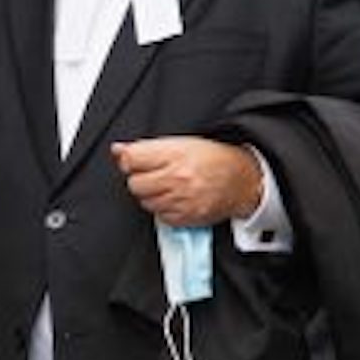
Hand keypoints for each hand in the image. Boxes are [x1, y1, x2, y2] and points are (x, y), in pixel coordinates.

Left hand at [111, 136, 261, 226]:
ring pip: (146, 202)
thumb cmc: (211, 158)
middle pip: (135, 184)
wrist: (242, 179)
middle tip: (156, 175)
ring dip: (152, 196)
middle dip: (141, 180)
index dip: (130, 161)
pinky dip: (164, 210)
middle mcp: (177, 178)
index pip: (131, 160)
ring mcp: (182, 199)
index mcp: (174, 154)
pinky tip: (177, 199)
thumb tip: (117, 150)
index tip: (136, 162)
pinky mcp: (187, 217)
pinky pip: (160, 217)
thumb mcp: (180, 143)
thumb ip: (146, 148)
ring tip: (169, 186)